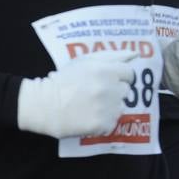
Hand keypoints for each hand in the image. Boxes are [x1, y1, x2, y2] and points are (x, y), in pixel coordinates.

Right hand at [16, 52, 135, 138]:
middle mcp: (109, 89)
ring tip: (90, 105)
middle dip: (113, 90)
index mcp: (105, 70)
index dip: (117, 75)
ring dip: (109, 105)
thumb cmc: (62, 80)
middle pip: (126, 90)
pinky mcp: (104, 125)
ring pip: (120, 106)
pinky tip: (88, 116)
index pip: (129, 73)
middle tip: (95, 92)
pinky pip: (113, 121)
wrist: (43, 105)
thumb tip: (135, 54)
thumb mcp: (84, 61)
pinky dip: (103, 120)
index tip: (105, 79)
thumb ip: (111, 55)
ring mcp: (107, 108)